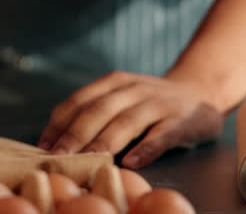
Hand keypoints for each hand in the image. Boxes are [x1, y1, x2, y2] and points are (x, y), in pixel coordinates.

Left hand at [37, 71, 223, 168]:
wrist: (202, 91)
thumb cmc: (151, 103)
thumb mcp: (121, 97)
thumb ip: (94, 112)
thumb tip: (56, 140)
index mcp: (113, 83)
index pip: (79, 101)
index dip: (60, 123)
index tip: (43, 145)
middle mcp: (133, 89)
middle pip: (98, 111)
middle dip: (75, 134)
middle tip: (59, 156)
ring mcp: (158, 103)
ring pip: (126, 122)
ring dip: (104, 142)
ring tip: (88, 160)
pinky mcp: (181, 120)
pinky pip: (161, 135)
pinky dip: (146, 148)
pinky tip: (131, 162)